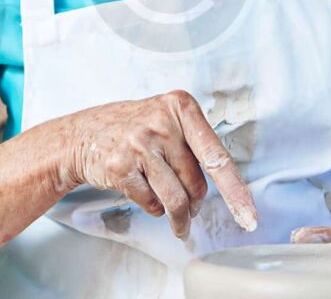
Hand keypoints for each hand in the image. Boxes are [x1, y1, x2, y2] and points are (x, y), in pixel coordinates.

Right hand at [61, 89, 257, 239]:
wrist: (83, 134)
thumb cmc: (134, 129)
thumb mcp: (167, 120)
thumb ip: (194, 145)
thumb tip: (226, 187)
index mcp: (181, 106)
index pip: (216, 155)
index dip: (235, 191)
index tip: (248, 216)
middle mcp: (161, 121)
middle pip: (196, 183)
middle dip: (195, 204)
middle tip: (191, 211)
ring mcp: (139, 143)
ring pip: (174, 198)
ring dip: (178, 218)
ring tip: (178, 223)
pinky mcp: (120, 166)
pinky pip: (150, 203)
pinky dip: (153, 209)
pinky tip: (146, 196)